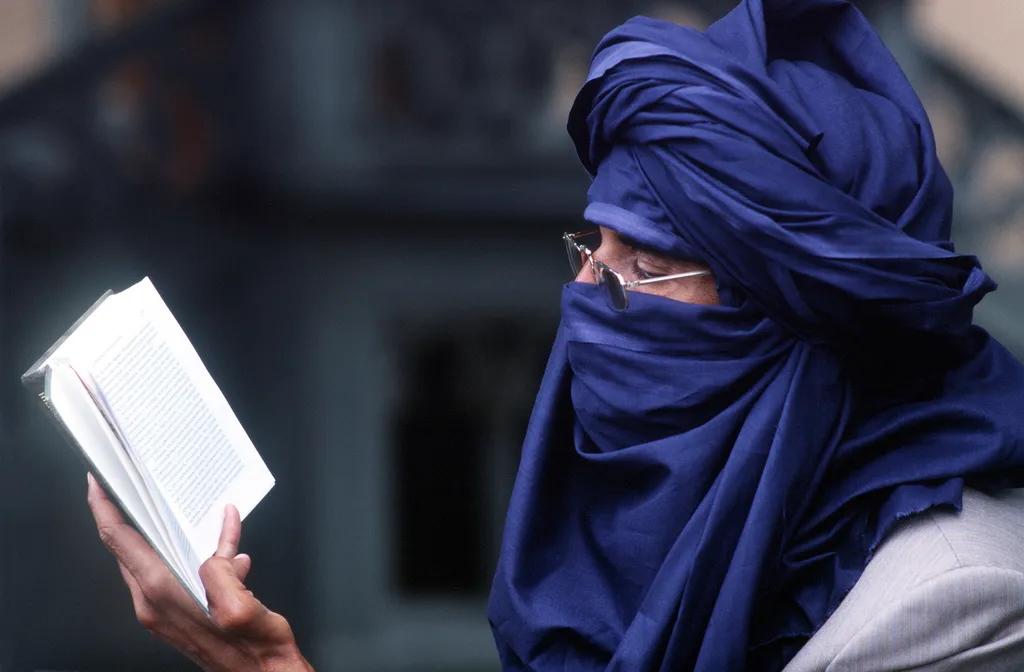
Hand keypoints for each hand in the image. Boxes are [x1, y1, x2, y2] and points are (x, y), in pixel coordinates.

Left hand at [86, 473, 313, 671]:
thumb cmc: (257, 652)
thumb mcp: (242, 607)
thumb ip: (223, 570)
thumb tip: (222, 549)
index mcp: (163, 595)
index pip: (120, 541)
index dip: (105, 507)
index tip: (99, 481)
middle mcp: (154, 604)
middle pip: (127, 546)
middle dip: (126, 511)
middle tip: (131, 482)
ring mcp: (163, 610)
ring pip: (150, 557)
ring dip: (160, 530)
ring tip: (175, 506)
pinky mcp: (178, 614)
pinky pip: (175, 570)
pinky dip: (192, 552)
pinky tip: (227, 547)